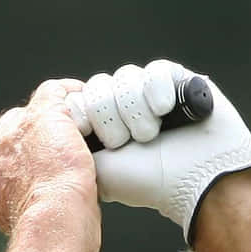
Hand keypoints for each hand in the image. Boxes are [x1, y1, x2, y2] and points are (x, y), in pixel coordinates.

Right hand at [0, 79, 98, 236]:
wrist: (54, 219)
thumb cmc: (43, 228)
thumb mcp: (11, 219)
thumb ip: (11, 197)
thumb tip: (28, 195)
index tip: (2, 152)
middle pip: (5, 126)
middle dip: (27, 135)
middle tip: (51, 153)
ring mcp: (16, 129)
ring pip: (32, 110)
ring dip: (51, 121)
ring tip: (72, 139)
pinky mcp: (43, 114)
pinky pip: (56, 91)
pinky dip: (71, 95)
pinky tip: (82, 108)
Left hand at [67, 60, 250, 240]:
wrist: (196, 179)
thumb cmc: (148, 182)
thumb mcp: (98, 170)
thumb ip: (73, 146)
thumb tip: (54, 125)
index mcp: (103, 129)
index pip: (79, 101)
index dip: (86, 115)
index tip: (100, 141)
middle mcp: (124, 109)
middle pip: (98, 87)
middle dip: (110, 117)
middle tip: (127, 143)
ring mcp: (149, 93)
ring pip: (125, 78)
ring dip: (135, 109)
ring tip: (151, 134)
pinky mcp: (177, 80)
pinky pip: (154, 69)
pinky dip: (157, 90)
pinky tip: (166, 111)